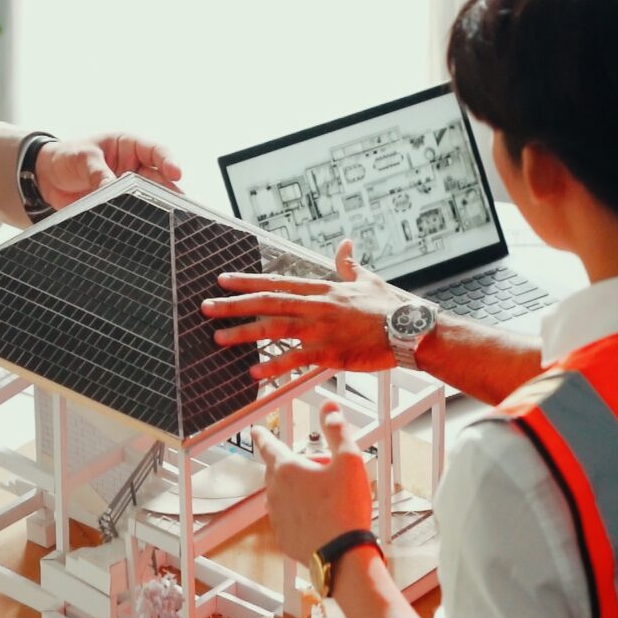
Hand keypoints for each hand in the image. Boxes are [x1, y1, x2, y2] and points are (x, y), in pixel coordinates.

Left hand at [36, 133, 183, 208]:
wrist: (45, 177)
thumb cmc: (66, 156)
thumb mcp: (83, 158)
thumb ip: (99, 173)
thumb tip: (112, 189)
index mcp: (128, 146)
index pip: (155, 151)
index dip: (169, 161)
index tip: (177, 173)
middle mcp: (133, 167)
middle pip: (158, 179)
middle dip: (169, 191)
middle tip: (178, 203)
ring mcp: (127, 188)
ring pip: (150, 198)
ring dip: (157, 207)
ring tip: (167, 218)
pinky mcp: (118, 206)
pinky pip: (132, 213)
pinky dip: (138, 220)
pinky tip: (144, 228)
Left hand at [202, 240, 413, 380]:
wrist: (410, 330)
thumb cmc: (391, 307)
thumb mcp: (368, 280)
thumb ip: (349, 265)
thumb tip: (345, 245)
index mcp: (323, 289)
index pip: (277, 282)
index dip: (248, 281)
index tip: (223, 279)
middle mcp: (317, 306)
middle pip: (267, 302)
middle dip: (234, 304)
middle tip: (206, 306)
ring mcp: (321, 330)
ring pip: (274, 328)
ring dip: (244, 333)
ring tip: (218, 337)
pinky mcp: (330, 353)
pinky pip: (296, 360)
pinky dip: (274, 366)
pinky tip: (254, 373)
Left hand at [258, 405, 373, 563]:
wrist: (343, 555)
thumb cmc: (346, 508)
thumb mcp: (350, 461)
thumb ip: (337, 431)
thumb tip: (329, 408)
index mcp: (288, 470)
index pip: (269, 446)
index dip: (263, 436)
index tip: (256, 430)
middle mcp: (276, 492)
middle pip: (278, 471)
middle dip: (293, 466)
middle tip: (318, 469)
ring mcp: (277, 516)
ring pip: (281, 495)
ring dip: (295, 491)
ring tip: (322, 496)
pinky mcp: (283, 537)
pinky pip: (287, 518)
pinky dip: (298, 513)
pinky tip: (319, 518)